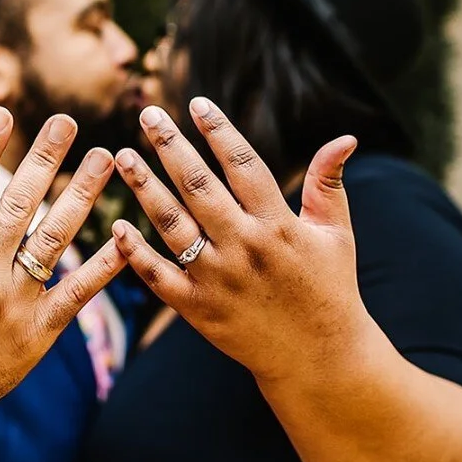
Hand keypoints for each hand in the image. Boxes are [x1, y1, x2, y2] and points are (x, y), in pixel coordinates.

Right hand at [0, 107, 124, 434]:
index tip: (2, 112)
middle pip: (17, 207)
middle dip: (43, 160)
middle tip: (67, 121)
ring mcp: (11, 306)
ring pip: (54, 241)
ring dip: (82, 197)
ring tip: (106, 158)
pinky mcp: (38, 333)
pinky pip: (77, 292)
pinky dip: (104, 264)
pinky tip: (125, 232)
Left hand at [110, 98, 370, 381]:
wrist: (320, 358)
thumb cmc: (331, 289)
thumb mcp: (336, 234)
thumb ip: (329, 183)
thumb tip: (344, 138)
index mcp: (280, 224)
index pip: (244, 165)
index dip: (219, 131)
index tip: (197, 103)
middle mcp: (246, 247)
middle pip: (199, 186)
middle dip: (171, 146)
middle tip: (148, 114)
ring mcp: (219, 280)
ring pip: (172, 225)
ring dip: (144, 188)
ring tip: (123, 156)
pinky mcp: (199, 310)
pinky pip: (160, 277)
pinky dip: (136, 253)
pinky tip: (118, 225)